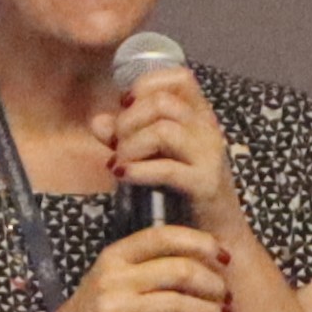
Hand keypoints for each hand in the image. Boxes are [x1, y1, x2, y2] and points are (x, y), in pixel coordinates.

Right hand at [45, 221, 229, 311]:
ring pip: (178, 303)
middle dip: (212, 282)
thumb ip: (145, 265)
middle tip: (226, 294)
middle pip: (179, 270)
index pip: (164, 236)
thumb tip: (201, 259)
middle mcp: (113, 278)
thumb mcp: (110, 279)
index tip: (223, 256)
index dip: (201, 243)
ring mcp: (114, 309)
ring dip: (210, 311)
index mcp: (113, 256)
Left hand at [103, 65, 232, 222]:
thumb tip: (97, 121)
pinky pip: (167, 168)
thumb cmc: (181, 192)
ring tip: (120, 162)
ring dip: (131, 145)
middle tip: (117, 144)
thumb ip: (124, 137)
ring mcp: (210, 156)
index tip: (125, 105)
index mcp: (199, 116)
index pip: (180, 78)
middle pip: (163, 103)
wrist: (214, 233)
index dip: (147, 85)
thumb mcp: (151, 157)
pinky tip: (124, 175)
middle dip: (129, 121)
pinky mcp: (205, 184)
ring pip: (164, 130)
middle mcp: (208, 130)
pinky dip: (138, 170)